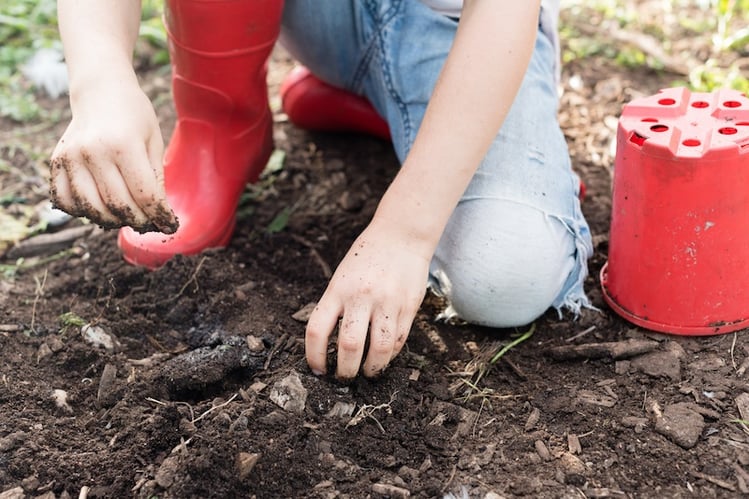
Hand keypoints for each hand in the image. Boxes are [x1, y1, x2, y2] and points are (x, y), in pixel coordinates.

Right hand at [50, 74, 177, 232]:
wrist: (101, 91)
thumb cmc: (135, 116)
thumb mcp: (154, 143)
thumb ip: (155, 179)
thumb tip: (158, 214)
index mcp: (123, 145)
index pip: (145, 196)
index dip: (160, 216)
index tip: (169, 226)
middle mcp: (93, 152)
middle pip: (118, 206)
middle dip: (138, 221)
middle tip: (149, 223)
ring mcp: (71, 157)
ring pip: (91, 209)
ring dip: (112, 220)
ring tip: (126, 217)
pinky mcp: (57, 161)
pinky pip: (65, 201)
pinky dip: (83, 212)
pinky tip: (100, 207)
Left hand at [305, 218, 429, 378]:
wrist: (401, 235)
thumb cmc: (366, 258)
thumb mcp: (342, 277)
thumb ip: (336, 306)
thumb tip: (328, 345)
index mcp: (338, 289)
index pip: (317, 330)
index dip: (314, 356)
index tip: (318, 369)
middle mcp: (362, 297)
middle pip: (350, 346)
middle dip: (345, 371)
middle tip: (344, 377)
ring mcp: (387, 302)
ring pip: (379, 349)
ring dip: (372, 369)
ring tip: (367, 373)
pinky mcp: (408, 307)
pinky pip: (398, 340)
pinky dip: (390, 355)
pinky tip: (384, 356)